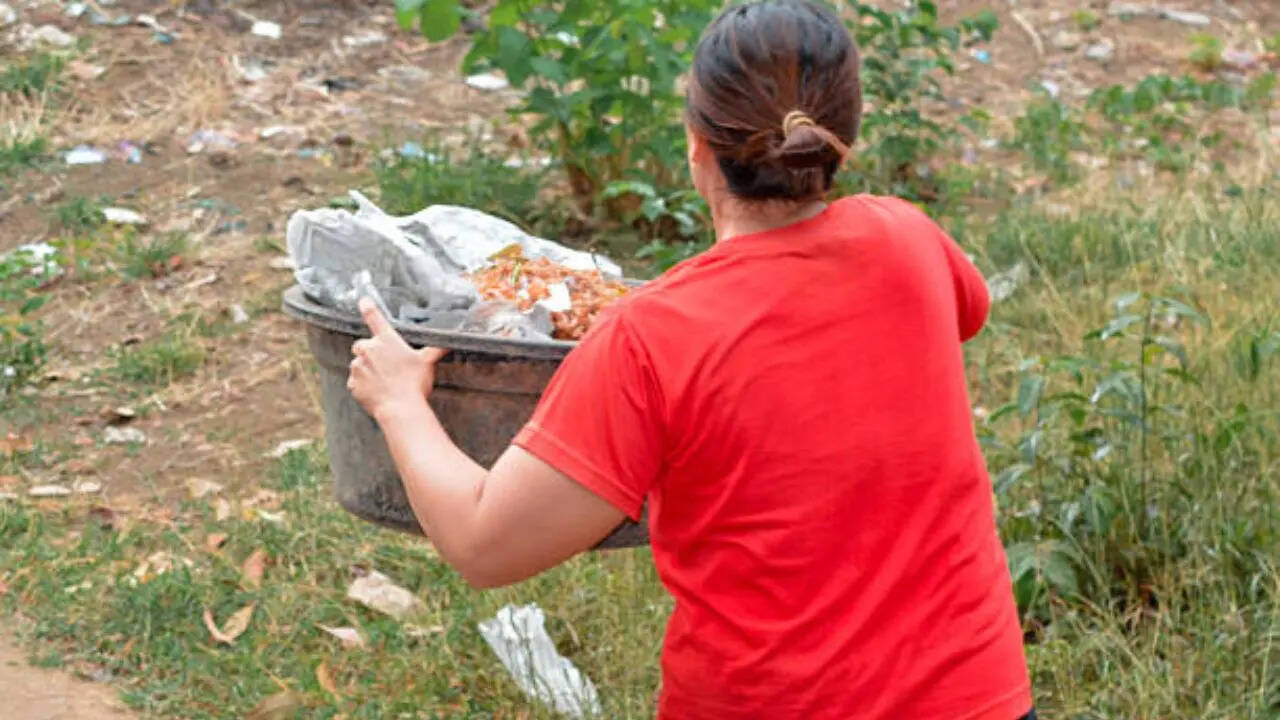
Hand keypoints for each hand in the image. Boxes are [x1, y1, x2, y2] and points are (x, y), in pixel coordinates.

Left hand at [347, 297, 447, 420]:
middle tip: (385, 364)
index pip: (374, 317)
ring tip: (383, 381)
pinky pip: (355, 381)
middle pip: (362, 344)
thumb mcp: (428, 362)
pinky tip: (377, 391)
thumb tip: (449, 342)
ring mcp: (358, 367)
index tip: (363, 301)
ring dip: (367, 369)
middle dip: (370, 351)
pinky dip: (363, 384)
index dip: (368, 307)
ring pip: (358, 363)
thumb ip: (435, 350)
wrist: (400, 408)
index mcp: (386, 340)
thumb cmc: (414, 383)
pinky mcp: (353, 384)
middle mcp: (368, 350)